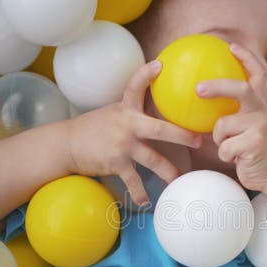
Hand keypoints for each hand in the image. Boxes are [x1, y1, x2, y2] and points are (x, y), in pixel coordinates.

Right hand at [65, 60, 201, 204]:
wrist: (67, 144)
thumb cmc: (95, 128)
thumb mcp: (115, 113)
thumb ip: (134, 110)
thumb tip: (159, 109)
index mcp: (126, 109)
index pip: (135, 86)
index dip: (146, 75)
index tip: (159, 65)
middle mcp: (127, 124)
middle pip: (160, 128)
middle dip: (182, 135)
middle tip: (198, 140)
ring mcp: (122, 145)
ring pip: (153, 160)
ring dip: (169, 172)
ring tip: (180, 180)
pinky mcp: (116, 163)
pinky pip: (133, 181)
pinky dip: (140, 193)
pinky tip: (146, 202)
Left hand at [196, 43, 266, 191]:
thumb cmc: (253, 150)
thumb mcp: (246, 127)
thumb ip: (231, 113)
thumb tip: (197, 101)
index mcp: (259, 104)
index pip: (257, 74)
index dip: (246, 58)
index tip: (232, 46)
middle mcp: (262, 111)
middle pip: (241, 89)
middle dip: (218, 86)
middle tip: (198, 88)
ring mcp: (261, 126)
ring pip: (222, 127)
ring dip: (220, 141)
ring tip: (233, 148)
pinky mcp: (256, 142)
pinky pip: (224, 146)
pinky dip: (225, 155)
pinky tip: (238, 159)